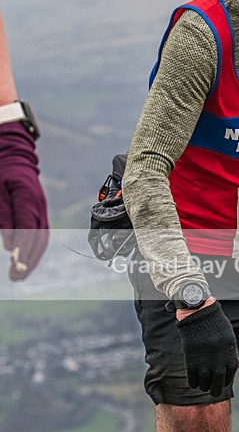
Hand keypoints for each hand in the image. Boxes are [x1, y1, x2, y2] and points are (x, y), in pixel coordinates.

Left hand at [0, 121, 48, 279]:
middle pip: (38, 238)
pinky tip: (26, 261)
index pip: (28, 229)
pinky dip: (35, 250)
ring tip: (20, 275)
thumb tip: (9, 244)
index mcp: (28, 197)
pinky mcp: (39, 212)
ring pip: (42, 239)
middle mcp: (39, 206)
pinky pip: (41, 234)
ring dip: (32, 259)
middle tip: (16, 278)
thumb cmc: (0, 170)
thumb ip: (3, 216)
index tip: (15, 265)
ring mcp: (41, 209)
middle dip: (28, 260)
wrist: (12, 154)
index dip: (22, 249)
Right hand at [176, 300, 238, 396]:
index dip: (225, 381)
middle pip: (218, 385)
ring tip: (203, 384)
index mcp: (230, 358)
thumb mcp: (230, 339)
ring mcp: (204, 364)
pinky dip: (194, 383)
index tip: (221, 381)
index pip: (229, 377)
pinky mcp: (191, 363)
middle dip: (215, 390)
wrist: (201, 316)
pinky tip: (195, 381)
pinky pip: (193, 380)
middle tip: (213, 391)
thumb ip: (233, 353)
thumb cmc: (217, 326)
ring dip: (204, 387)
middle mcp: (218, 364)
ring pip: (205, 385)